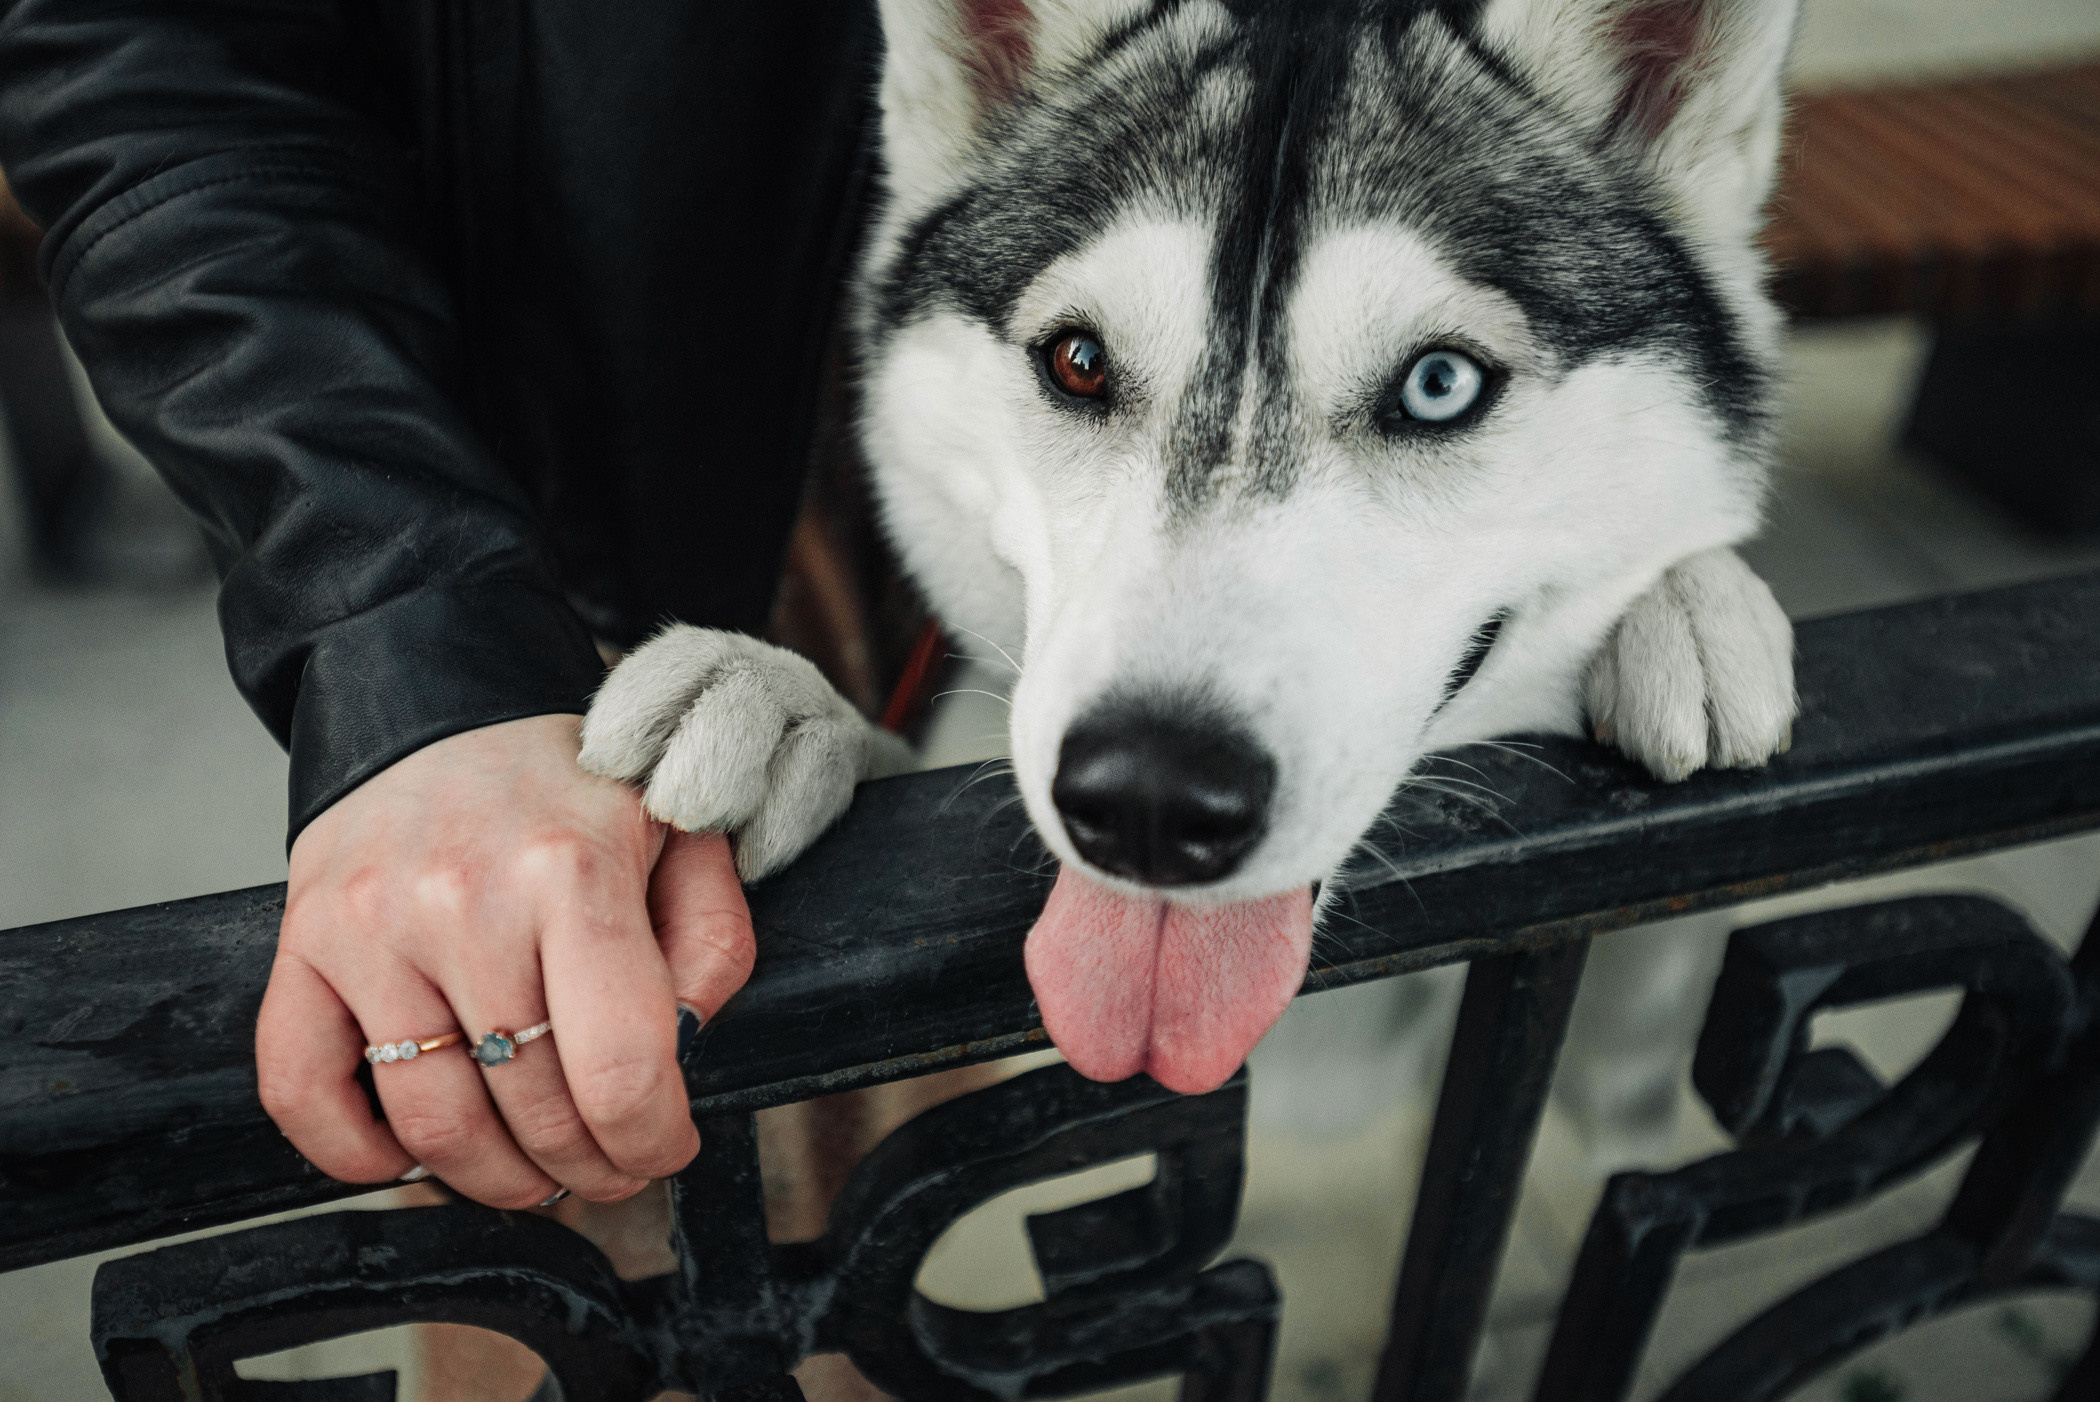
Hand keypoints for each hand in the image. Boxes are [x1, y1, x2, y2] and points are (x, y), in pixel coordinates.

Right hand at [258, 714, 755, 1206]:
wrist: (445, 704)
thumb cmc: (570, 784)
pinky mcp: (301, 942)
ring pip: (431, 1124)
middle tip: (608, 1166)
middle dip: (588, 1167)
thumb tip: (680, 1055)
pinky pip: (302, 1092)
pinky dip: (358, 1154)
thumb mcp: (682, 835)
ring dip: (494, 1178)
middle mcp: (463, 899)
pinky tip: (414, 1153)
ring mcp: (369, 926)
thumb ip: (709, 946)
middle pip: (532, 1108)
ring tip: (533, 1169)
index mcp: (571, 870)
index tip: (665, 1146)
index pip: (618, 1068)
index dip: (652, 1140)